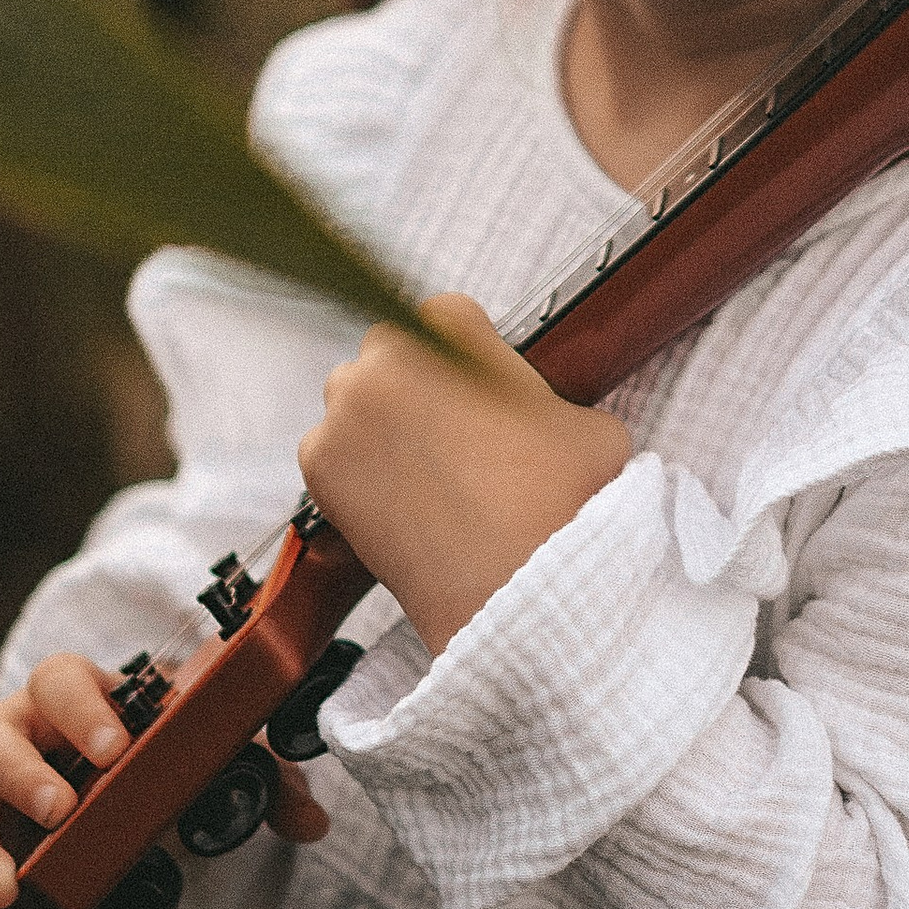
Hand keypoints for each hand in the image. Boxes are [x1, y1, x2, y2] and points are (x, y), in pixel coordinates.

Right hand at [0, 649, 327, 908]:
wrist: (132, 790)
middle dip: (19, 773)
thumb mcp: (215, 758)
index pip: (61, 679)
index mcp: (75, 699)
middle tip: (62, 810)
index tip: (118, 749)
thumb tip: (310, 819)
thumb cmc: (164, 757)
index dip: (83, 708)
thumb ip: (262, 776)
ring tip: (8, 892)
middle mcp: (18, 739)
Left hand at [301, 293, 632, 657]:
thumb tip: (538, 417)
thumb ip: (550, 400)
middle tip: (452, 438)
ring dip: (380, 428)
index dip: (468, 357)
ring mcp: (344, 411)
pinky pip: (330, 455)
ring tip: (427, 478)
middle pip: (392, 355)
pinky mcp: (319, 467)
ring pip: (355, 404)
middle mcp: (386, 357)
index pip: (447, 318)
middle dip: (416, 388)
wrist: (517, 590)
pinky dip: (355, 475)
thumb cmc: (560, 505)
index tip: (478, 391)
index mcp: (452, 328)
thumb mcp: (588, 424)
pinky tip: (399, 504)